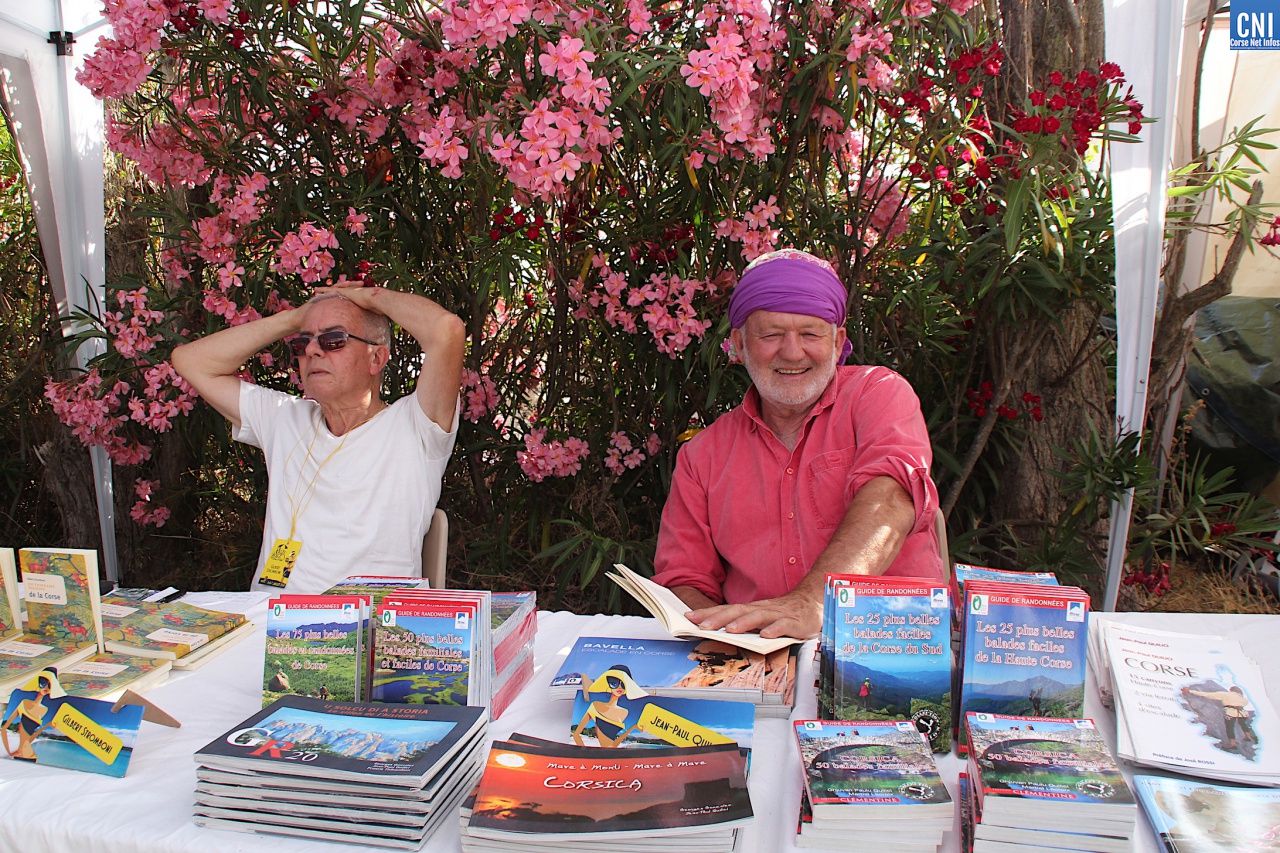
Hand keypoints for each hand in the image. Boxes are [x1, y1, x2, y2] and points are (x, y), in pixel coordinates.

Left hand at [313, 283, 383, 312]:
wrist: (375, 299)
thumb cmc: (376, 306)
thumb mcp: (371, 312)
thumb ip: (369, 315)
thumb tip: (373, 324)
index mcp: (355, 296)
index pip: (346, 295)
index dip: (340, 296)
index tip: (336, 297)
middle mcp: (350, 291)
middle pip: (338, 290)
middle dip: (330, 291)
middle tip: (323, 292)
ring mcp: (346, 290)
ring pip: (332, 289)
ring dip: (324, 289)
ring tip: (317, 290)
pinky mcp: (343, 291)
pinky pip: (330, 289)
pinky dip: (323, 289)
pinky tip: (316, 289)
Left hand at [685, 590, 822, 639]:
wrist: (814, 602)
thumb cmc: (784, 613)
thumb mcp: (761, 618)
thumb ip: (744, 624)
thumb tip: (719, 631)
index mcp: (753, 609)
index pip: (727, 610)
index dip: (709, 614)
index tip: (690, 618)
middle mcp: (763, 609)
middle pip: (738, 611)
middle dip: (719, 618)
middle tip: (702, 625)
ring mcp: (779, 615)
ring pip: (759, 617)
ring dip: (743, 623)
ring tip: (730, 630)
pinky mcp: (795, 623)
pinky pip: (784, 626)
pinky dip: (775, 630)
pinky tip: (766, 636)